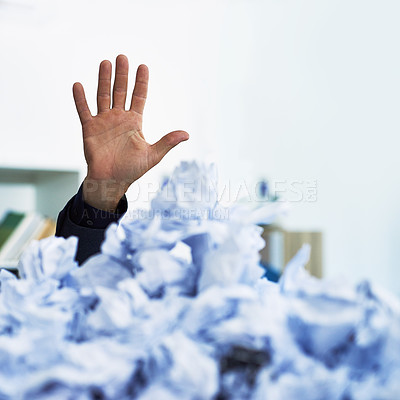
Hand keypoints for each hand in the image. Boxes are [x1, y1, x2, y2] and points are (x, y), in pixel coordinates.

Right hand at [73, 54, 188, 211]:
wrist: (111, 181)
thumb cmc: (132, 169)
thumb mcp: (153, 155)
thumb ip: (167, 142)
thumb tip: (187, 134)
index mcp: (134, 122)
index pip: (139, 97)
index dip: (141, 82)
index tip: (143, 66)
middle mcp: (119, 118)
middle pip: (120, 91)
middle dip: (122, 75)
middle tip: (123, 57)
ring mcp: (104, 121)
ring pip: (103, 96)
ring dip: (103, 80)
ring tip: (105, 63)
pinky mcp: (89, 129)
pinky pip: (84, 111)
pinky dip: (80, 99)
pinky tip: (78, 85)